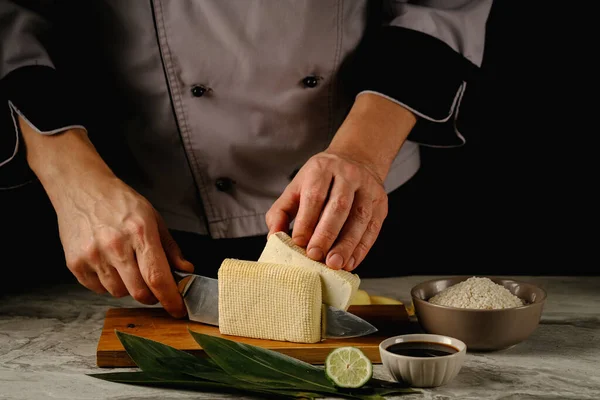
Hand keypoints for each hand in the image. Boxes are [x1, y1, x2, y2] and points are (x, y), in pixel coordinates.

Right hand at [19, 120, 192, 317]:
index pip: (158, 277)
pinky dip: (109, 284)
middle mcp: (115, 246)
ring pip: (119, 293)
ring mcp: (92, 256)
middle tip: (154, 287)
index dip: (171, 299)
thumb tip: (186, 271)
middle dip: (152, 296)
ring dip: (129, 288)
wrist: (82, 188)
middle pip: (139, 292)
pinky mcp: (75, 263)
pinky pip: (98, 289)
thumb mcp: (153, 218)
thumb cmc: (120, 202)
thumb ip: (171, 248)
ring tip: (127, 265)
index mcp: (140, 232)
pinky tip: (110, 264)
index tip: (178, 309)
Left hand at [266, 93, 415, 270]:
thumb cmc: (320, 181)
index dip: (307, 220)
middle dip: (326, 234)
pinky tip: (350, 262)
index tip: (299, 242)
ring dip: (347, 244)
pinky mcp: (380, 203)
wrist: (355, 160)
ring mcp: (368, 188)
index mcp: (322, 169)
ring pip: (359, 218)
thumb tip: (274, 238)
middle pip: (338, 206)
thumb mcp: (296, 188)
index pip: (315, 195)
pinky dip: (362, 248)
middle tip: (315, 255)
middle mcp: (347, 175)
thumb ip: (281, 212)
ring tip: (335, 263)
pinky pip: (372, 228)